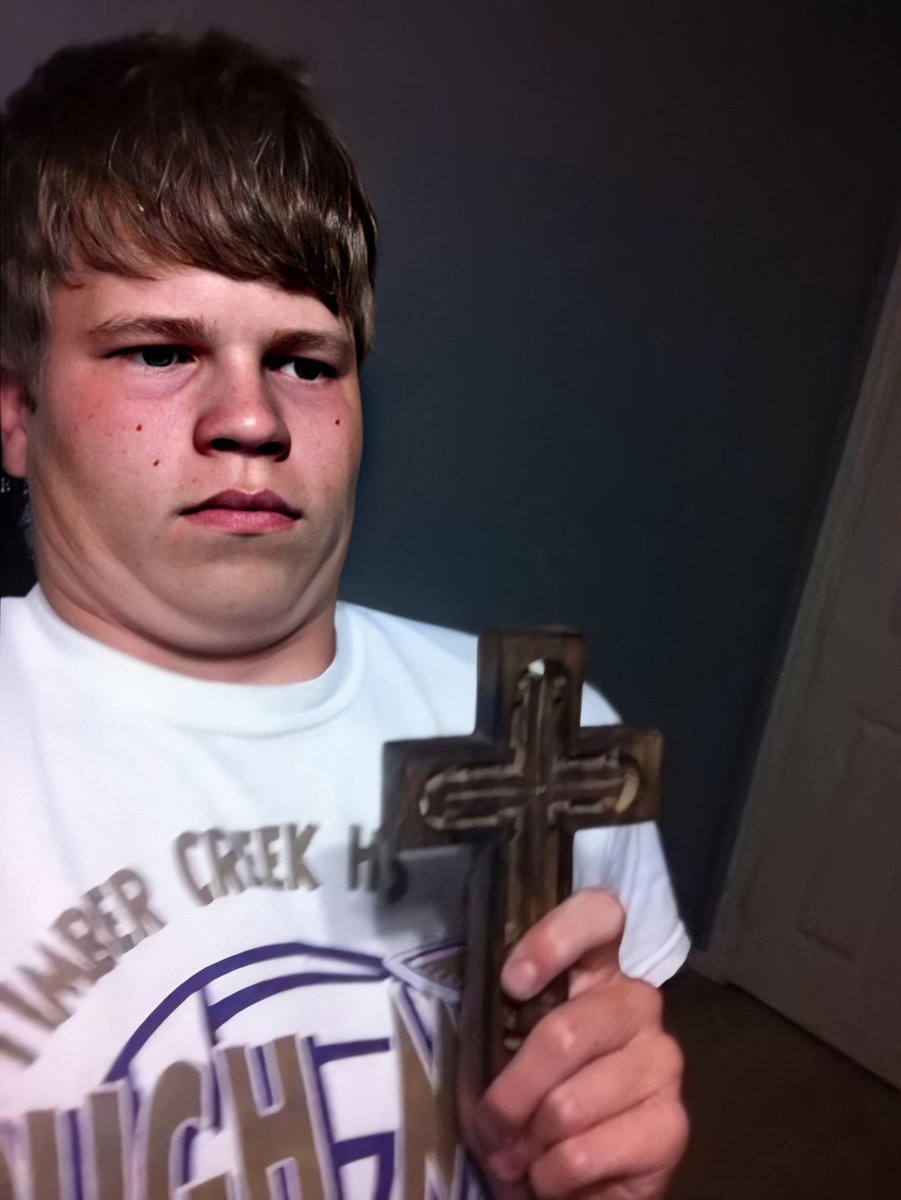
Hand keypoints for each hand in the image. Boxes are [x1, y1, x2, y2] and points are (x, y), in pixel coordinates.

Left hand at [462, 889, 687, 1199]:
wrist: (582, 1181)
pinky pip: (586, 1151)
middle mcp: (638, 1005)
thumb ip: (506, 1029)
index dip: (555, 938)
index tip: (512, 983)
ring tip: (517, 1157)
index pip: (601, 916)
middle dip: (511, 1092)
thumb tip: (485, 1036)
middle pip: (566, 1032)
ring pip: (569, 1102)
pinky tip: (551, 1176)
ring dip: (528, 1142)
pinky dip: (551, 1175)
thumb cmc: (537, 1102)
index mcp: (598, 972)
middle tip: (489, 1128)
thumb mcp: (512, 1054)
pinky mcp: (672, 1126)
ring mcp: (663, 1062)